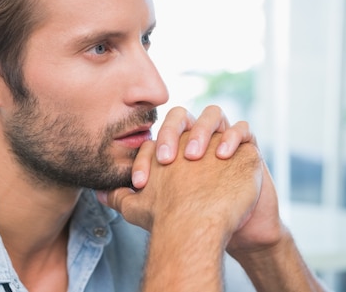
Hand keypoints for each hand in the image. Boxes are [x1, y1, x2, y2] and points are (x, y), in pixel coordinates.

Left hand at [100, 132, 262, 233]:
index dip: (145, 156)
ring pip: (212, 114)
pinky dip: (232, 137)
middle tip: (167, 159)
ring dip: (201, 131)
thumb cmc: (189, 217)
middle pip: (181, 116)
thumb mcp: (152, 209)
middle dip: (171, 132)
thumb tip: (97, 193)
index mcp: (172, 145)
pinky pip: (243, 129)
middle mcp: (195, 137)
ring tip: (194, 155)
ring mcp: (221, 139)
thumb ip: (124, 199)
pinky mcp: (247, 147)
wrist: (227, 231)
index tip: (140, 183)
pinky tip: (222, 155)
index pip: (156, 136)